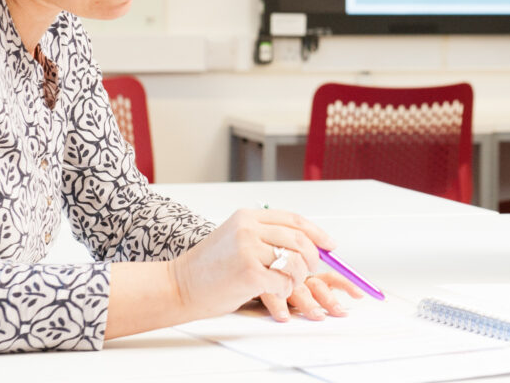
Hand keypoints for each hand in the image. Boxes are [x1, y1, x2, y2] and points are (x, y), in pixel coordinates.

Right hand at [168, 208, 335, 319]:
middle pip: (300, 240)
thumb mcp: (236, 239)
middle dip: (311, 259)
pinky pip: (284, 282)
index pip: (294, 220)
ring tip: (286, 284)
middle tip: (308, 272)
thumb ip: (266, 236)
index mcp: (248, 217)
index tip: (330, 245)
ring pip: (295, 262)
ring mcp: (248, 249)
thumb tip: (307, 244)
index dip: (317, 233)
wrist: (179, 285)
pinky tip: (275, 293)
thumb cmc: (209, 268)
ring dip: (298, 278)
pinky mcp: (249, 273)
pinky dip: (285, 291)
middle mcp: (249, 228)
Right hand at [260, 270, 363, 321]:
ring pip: (298, 289)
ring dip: (308, 304)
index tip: (360, 294)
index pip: (330, 276)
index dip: (346, 283)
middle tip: (340, 312)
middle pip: (317, 284)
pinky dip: (278, 306)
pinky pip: (271, 294)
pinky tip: (283, 316)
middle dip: (330, 299)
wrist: (231, 265)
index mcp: (305, 271)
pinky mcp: (259, 282)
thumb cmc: (262, 274)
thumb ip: (307, 284)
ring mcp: (278, 277)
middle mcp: (294, 273)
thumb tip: (332, 302)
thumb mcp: (289, 278)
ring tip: (317, 316)